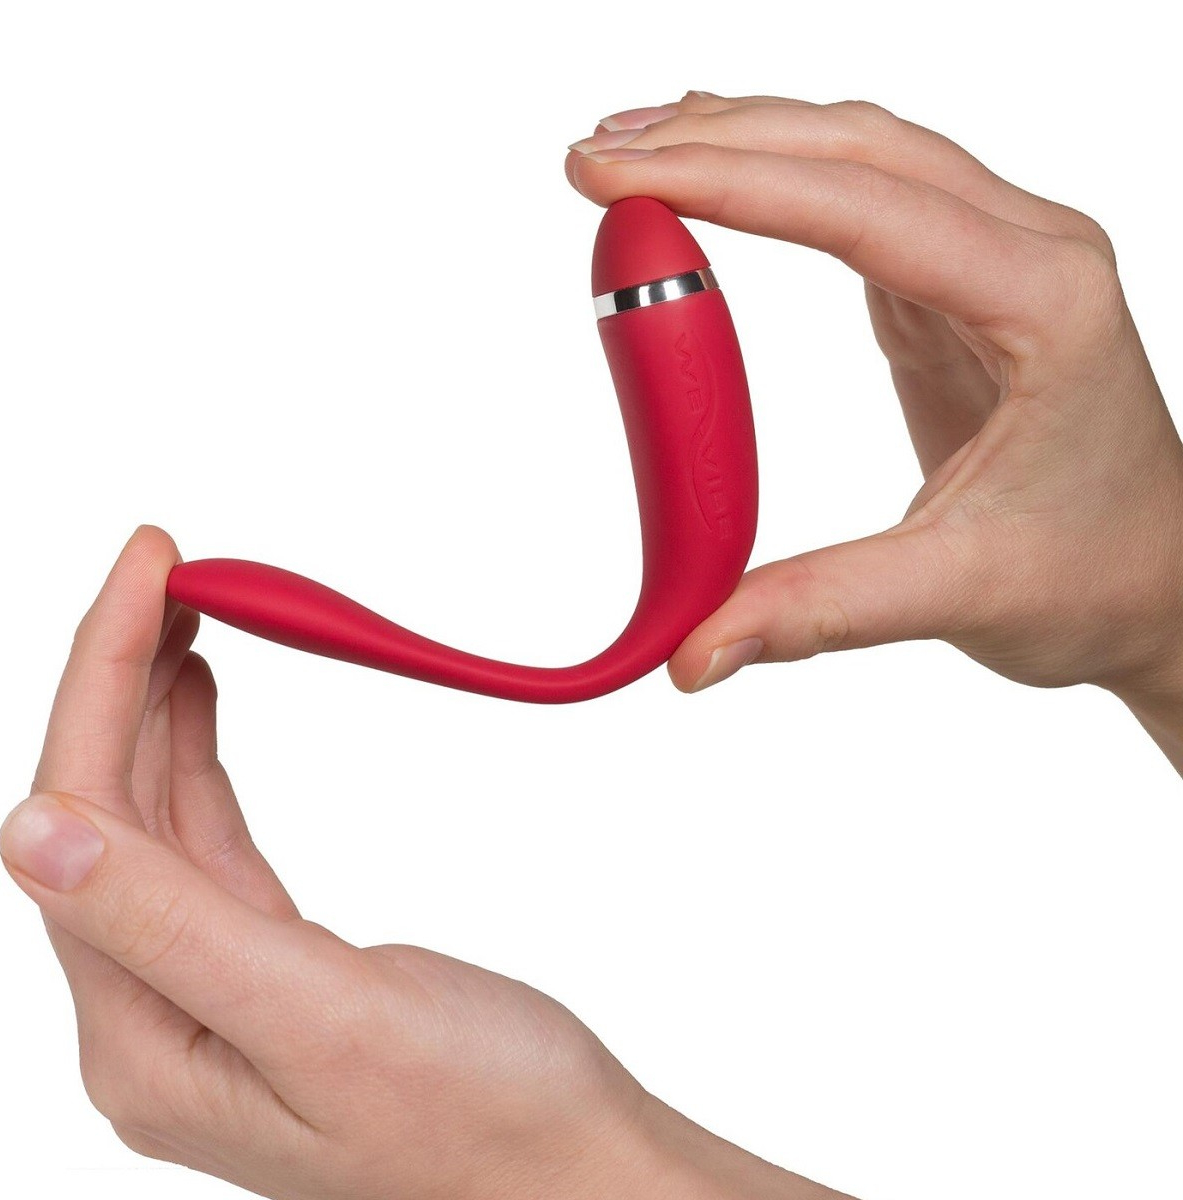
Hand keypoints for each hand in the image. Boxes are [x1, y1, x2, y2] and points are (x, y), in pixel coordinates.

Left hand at [0, 526, 851, 1199]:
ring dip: (152, 707)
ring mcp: (209, 995)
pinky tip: (199, 706)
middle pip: (102, 811)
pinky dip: (195, 762)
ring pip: (149, 819)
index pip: (84, 819)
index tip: (145, 563)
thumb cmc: (486, 1121)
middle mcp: (156, 1017)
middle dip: (118, 674)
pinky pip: (203, 843)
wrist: (574, 1172)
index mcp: (146, 1037)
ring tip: (176, 611)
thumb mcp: (325, 1018)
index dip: (98, 677)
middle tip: (161, 562)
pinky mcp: (267, 973)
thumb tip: (33, 830)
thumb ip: (172, 926)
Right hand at [566, 92, 1182, 768]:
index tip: (619, 177)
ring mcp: (991, 261)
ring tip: (634, 150)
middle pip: (854, 149)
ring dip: (743, 140)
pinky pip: (860, 204)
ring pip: (856, 156)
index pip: (864, 208)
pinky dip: (776, 181)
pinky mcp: (952, 291)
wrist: (1158, 581)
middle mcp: (1025, 252)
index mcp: (1042, 302)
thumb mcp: (958, 593)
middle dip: (716, 138)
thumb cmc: (1097, 576)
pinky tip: (718, 177)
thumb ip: (818, 610)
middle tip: (596, 155)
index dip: (729, 182)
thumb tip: (695, 649)